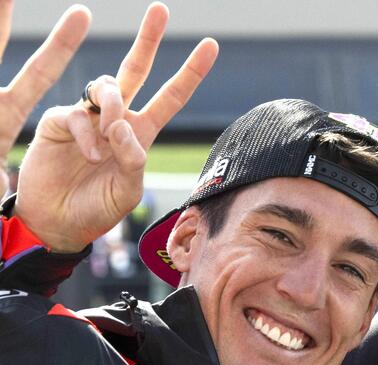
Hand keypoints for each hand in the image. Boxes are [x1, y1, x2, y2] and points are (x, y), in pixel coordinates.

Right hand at [14, 2, 217, 252]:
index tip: (210, 46)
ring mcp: (89, 118)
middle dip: (148, 40)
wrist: (58, 222)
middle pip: (136, 71)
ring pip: (107, 87)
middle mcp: (116, 121)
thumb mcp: (127, 192)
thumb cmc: (97, 210)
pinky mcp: (61, 120)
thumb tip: (123, 125)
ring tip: (110, 136)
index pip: (170, 98)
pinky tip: (91, 155)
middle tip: (160, 10)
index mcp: (141, 136)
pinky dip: (89, 134)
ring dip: (114, 106)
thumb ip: (133, 160)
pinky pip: (80, 113)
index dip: (190, 74)